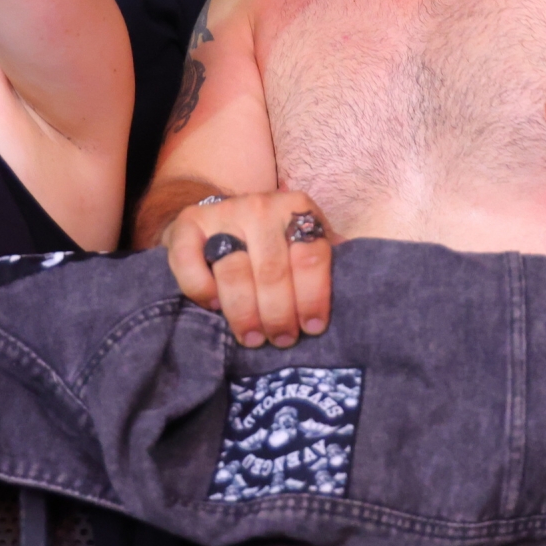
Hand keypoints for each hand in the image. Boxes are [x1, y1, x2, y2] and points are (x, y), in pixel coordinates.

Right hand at [163, 191, 341, 347]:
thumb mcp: (301, 241)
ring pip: (235, 271)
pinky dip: (201, 289)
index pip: (311, 258)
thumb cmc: (270, 241)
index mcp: (297, 209)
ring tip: (252, 337)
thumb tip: (358, 288)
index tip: (313, 328)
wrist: (216, 217)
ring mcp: (223, 213)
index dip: (313, 297)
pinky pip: (191, 263)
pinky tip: (213, 306)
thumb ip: (325, 260)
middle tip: (282, 340)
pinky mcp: (187, 224)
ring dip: (244, 312)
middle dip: (279, 314)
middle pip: (273, 271)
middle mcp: (261, 206)